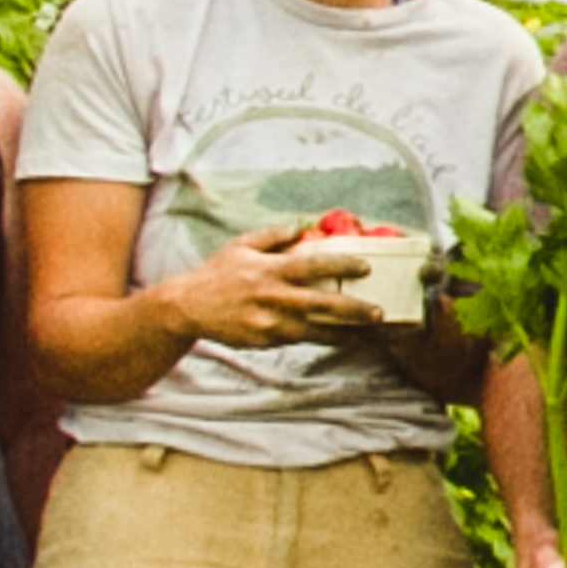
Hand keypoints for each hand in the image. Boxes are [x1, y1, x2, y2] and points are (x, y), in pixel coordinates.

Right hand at [163, 214, 391, 351]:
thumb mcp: (242, 246)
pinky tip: (347, 340)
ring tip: (374, 335)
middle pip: (320, 305)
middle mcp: (272, 298)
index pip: (312, 266)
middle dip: (353, 311)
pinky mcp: (265, 342)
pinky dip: (324, 340)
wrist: (186, 307)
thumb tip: (303, 225)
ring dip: (347, 334)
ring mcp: (268, 324)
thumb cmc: (217, 273)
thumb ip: (274, 235)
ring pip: (316, 331)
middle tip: (380, 313)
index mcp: (270, 270)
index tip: (366, 267)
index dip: (341, 266)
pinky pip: (300, 341)